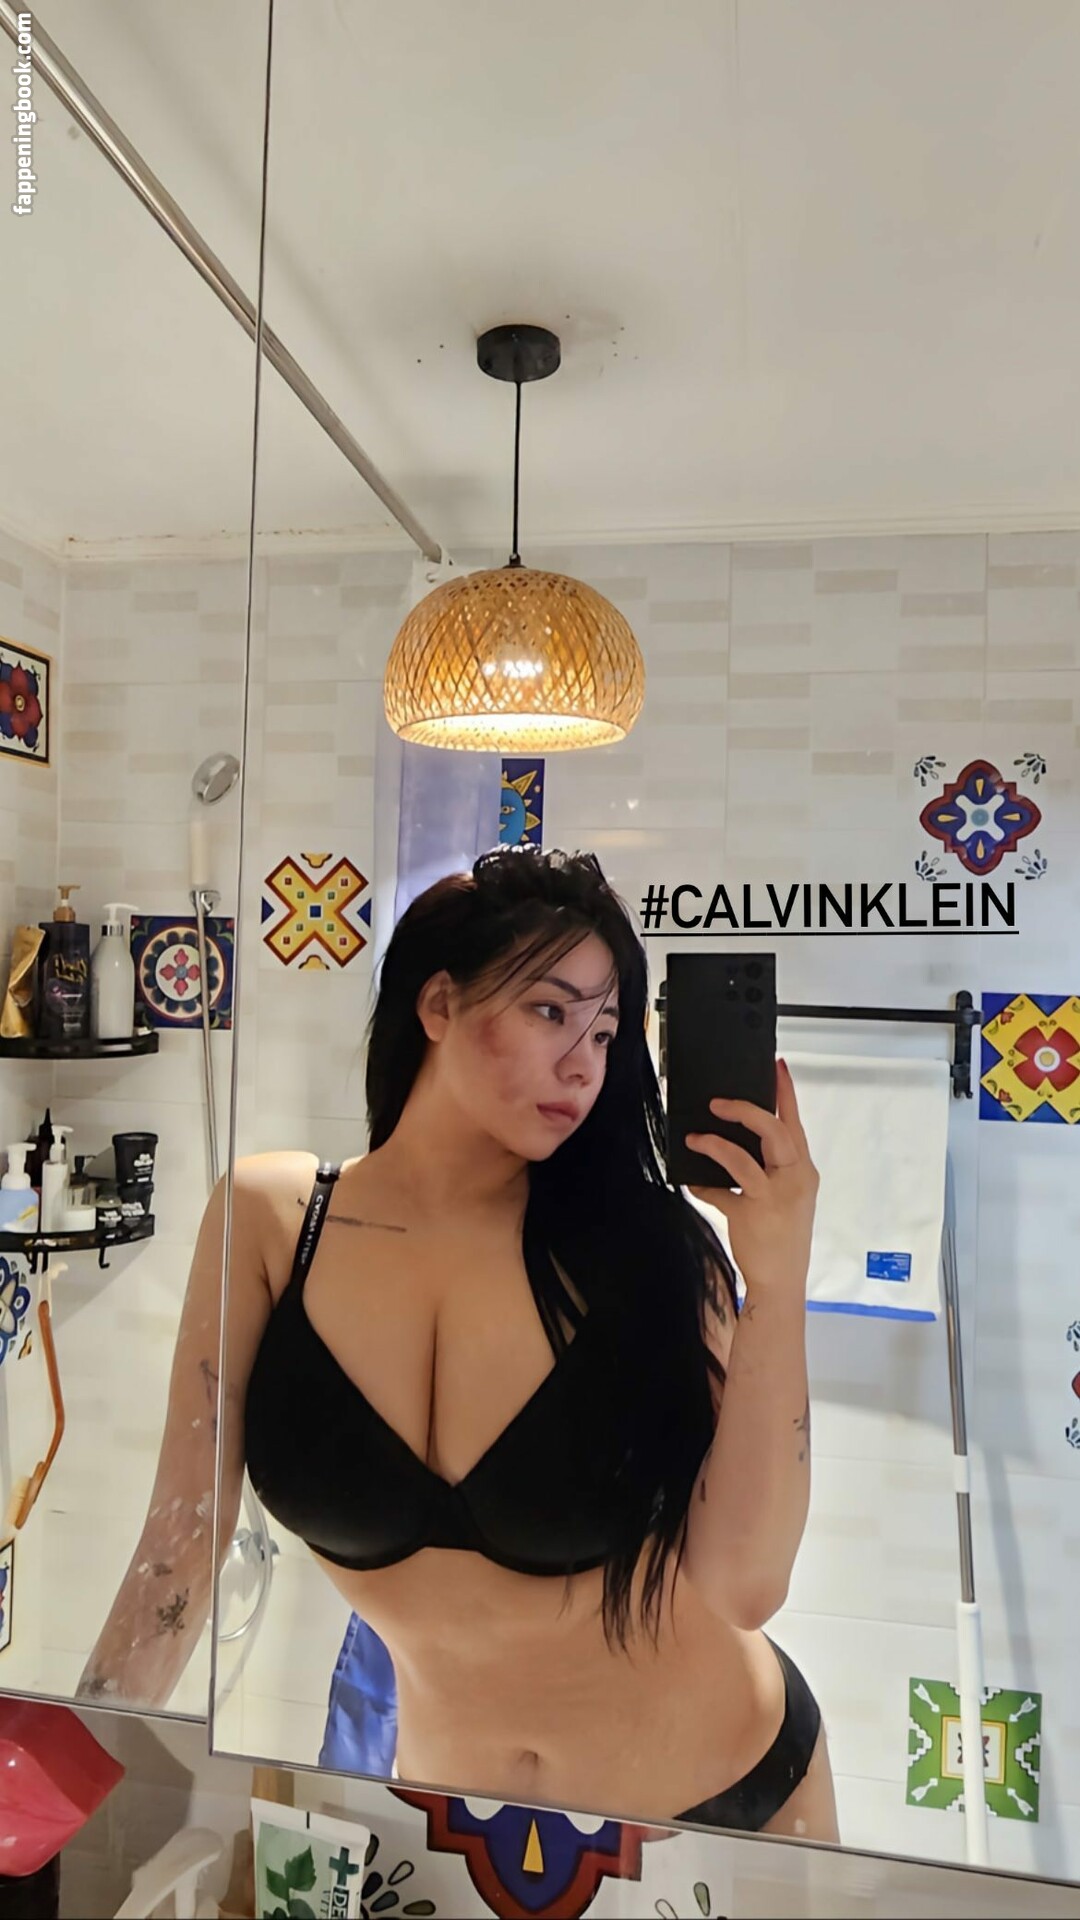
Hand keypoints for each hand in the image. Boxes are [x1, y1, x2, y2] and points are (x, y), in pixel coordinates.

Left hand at [685, 1058, 817, 1294]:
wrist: (781, 1281)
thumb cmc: (781, 1236)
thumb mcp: (783, 1197)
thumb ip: (764, 1170)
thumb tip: (729, 1143)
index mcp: (803, 1170)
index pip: (795, 1123)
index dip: (786, 1093)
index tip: (777, 1066)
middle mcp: (795, 1179)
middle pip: (774, 1131)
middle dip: (745, 1110)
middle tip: (719, 1101)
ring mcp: (775, 1197)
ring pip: (743, 1157)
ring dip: (714, 1144)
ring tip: (694, 1137)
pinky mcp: (752, 1215)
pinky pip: (719, 1191)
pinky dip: (703, 1183)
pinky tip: (691, 1179)